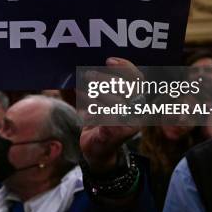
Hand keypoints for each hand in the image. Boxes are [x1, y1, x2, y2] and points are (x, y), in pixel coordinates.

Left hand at [80, 57, 140, 172]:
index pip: (137, 78)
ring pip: (118, 102)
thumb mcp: (92, 99)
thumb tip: (73, 68)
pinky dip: (94, 112)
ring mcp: (131, 123)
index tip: (107, 60)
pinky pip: (109, 118)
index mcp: (134, 97)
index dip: (125, 67)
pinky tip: (84, 111)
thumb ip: (87, 84)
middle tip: (87, 75)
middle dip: (105, 79)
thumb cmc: (95, 119)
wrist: (95, 150)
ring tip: (81, 92)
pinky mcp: (120, 134)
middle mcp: (137, 109)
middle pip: (127, 88)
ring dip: (97, 94)